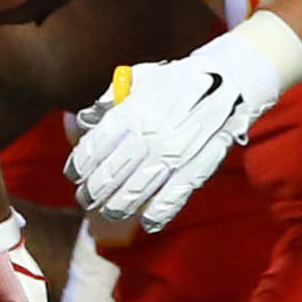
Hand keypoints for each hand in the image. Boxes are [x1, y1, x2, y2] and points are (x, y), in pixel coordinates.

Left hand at [68, 11, 301, 232]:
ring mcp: (172, 156)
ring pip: (134, 193)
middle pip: (108, 178)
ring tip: (109, 211)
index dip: (78, 168)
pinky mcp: (196, 169)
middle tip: (86, 198)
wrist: (227, 81)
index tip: (75, 176)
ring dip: (117, 207)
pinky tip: (147, 222)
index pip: (91, 151)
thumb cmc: (175, 81)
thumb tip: (83, 122)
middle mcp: (147, 138)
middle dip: (91, 193)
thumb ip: (107, 100)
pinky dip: (157, 215)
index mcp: (129, 114)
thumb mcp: (137, 78)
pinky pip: (171, 199)